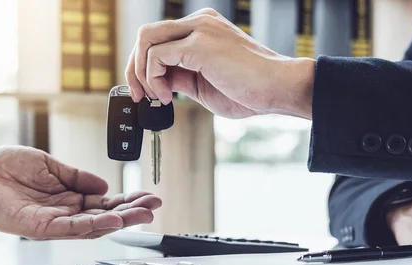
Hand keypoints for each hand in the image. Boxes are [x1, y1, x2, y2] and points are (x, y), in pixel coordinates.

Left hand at [0, 146, 161, 239]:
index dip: (127, 201)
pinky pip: (69, 228)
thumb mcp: (49, 165)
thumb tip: (105, 185)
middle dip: (131, 213)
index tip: (149, 196)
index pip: (104, 203)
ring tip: (142, 215)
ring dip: (118, 222)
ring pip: (92, 226)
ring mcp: (52, 222)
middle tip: (155, 207)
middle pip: (104, 217)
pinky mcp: (37, 227)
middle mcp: (63, 213)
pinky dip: (92, 226)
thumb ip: (76, 176)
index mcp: (68, 198)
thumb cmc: (5, 169)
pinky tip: (111, 221)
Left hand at [125, 8, 314, 118]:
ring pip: (146, 40)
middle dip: (134, 68)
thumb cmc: (250, 91)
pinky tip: (168, 95)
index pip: (158, 39)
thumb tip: (157, 83)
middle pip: (146, 35)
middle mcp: (199, 22)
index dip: (143, 67)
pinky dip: (153, 79)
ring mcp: (199, 29)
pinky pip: (156, 56)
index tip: (145, 93)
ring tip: (157, 96)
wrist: (277, 89)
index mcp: (202, 29)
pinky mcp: (199, 44)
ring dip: (141, 73)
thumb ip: (180, 78)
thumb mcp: (204, 84)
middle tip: (140, 95)